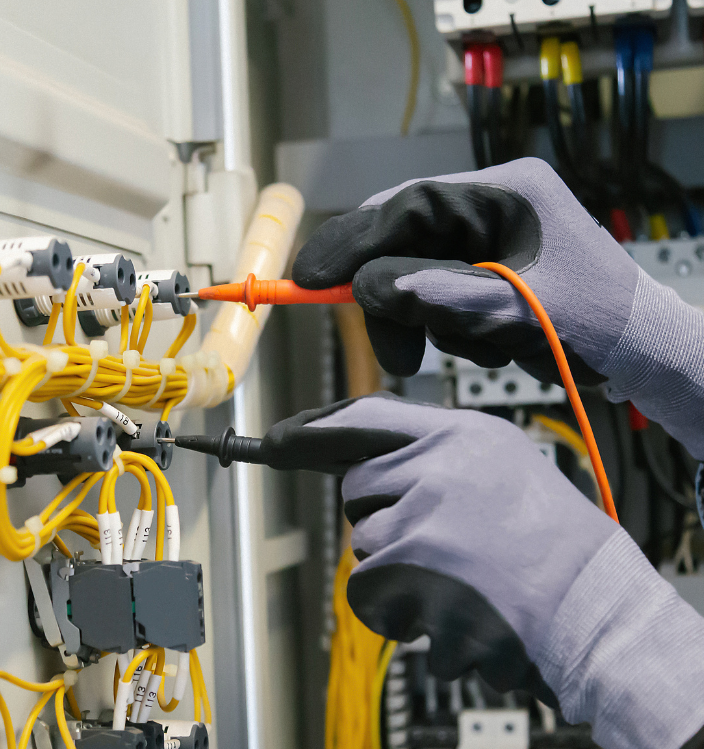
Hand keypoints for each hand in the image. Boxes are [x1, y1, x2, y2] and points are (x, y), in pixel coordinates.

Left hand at [264, 395, 703, 748]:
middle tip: (441, 541)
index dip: (315, 431)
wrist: (591, 610)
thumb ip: (434, 453)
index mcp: (463, 435)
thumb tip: (356, 459)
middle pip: (355, 490)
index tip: (276, 440)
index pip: (366, 418)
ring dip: (395, 569)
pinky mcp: (413, 581)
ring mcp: (424, 524)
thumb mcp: (501, 465)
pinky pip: (366, 593)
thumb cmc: (549, 542)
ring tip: (457, 576)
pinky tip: (445, 608)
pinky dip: (395, 609)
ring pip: (362, 544)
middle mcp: (438, 470)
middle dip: (382, 518)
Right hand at [292, 158, 703, 457]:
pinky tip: (490, 345)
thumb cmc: (597, 323)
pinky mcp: (485, 270)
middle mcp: (490, 206)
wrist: (642, 352)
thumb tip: (363, 287)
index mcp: (504, 192)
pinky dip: (447, 328)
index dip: (352, 241)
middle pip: (402, 240)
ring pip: (414, 272)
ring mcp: (486, 238)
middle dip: (392, 299)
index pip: (406, 205)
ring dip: (428, 322)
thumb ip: (434, 293)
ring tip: (478, 351)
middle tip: (395, 355)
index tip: (308, 277)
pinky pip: (436, 294)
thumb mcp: (511, 308)